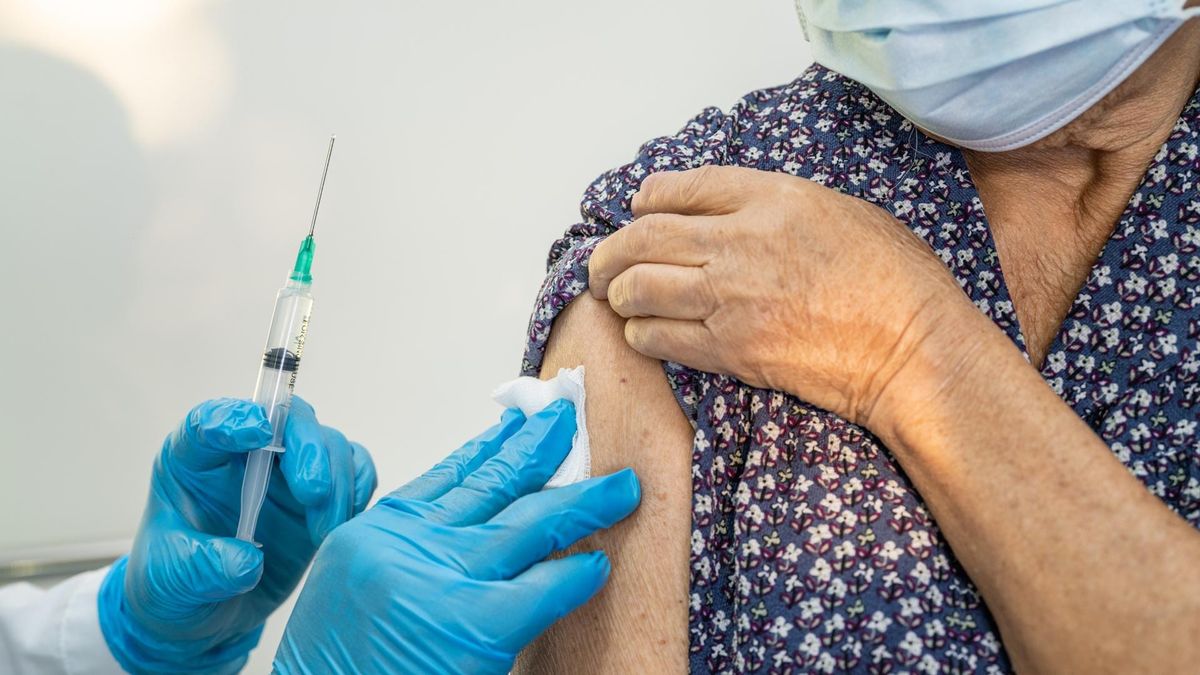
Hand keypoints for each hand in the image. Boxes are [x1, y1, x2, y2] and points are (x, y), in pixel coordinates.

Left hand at [98, 397, 376, 673]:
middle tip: (314, 492)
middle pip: (287, 420)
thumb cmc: (177, 584)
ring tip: (323, 531)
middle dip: (307, 448)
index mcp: (194, 460)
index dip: (233, 418)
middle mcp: (246, 453)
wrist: (209, 611)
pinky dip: (357, 489)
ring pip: (328, 443)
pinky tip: (342, 522)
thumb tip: (246, 562)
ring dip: (336, 482)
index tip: (256, 431)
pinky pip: (354, 469)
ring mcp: (287, 470)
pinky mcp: (321, 491)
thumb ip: (200, 568)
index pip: (209, 422)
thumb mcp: (169, 582)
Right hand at [274, 400, 640, 674]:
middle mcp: (412, 545)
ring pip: (531, 523)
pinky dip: (575, 575)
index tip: (523, 423)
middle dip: (540, 448)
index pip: (451, 473)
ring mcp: (445, 581)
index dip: (495, 444)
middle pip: (495, 483)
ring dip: (583, 499)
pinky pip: (544, 589)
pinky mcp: (476, 627)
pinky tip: (599, 563)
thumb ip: (406, 545)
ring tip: (620, 486)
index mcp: (381, 531)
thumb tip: (470, 520)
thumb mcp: (353, 583)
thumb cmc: (336, 663)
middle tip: (572, 422)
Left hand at [589, 165, 980, 429]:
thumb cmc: (894, 280)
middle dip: (612, 250)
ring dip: (618, 292)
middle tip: (604, 264)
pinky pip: (659, 337)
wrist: (911, 349)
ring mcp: (731, 297)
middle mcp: (741, 241)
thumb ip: (777, 205)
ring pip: (639, 287)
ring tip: (616, 298)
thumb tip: (730, 213)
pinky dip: (640, 333)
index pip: (682, 186)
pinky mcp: (730, 349)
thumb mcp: (841, 211)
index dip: (647, 198)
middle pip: (643, 236)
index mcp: (772, 197)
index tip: (637, 209)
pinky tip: (643, 332)